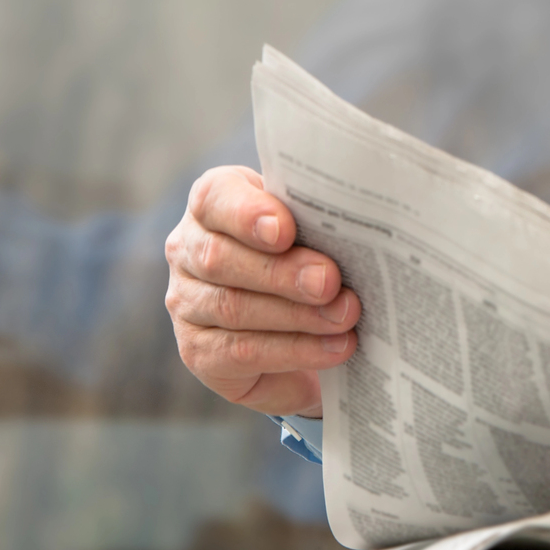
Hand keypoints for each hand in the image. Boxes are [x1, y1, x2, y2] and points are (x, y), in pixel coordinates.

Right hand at [163, 165, 356, 416]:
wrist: (302, 325)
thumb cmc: (309, 254)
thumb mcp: (313, 228)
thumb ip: (320, 221)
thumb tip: (362, 231)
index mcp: (215, 204)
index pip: (215, 197)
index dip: (247, 214)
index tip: (285, 231)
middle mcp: (189, 250)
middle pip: (222, 258)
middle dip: (282, 272)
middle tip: (329, 282)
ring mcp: (187, 303)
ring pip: (233, 308)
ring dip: (297, 315)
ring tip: (344, 317)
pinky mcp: (199, 351)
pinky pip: (241, 352)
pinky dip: (294, 350)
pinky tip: (334, 347)